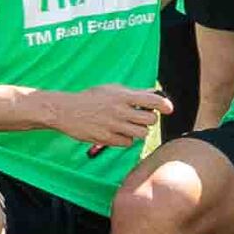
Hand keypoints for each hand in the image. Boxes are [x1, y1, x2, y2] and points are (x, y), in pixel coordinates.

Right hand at [51, 83, 167, 152]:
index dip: (164, 105)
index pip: (153, 101)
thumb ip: (134, 92)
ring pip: (141, 134)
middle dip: (149, 120)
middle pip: (150, 120)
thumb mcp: (112, 89)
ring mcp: (113, 126)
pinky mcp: (106, 139)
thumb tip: (153, 92)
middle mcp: (120, 111)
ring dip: (139, 131)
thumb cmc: (90, 98)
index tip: (168, 109)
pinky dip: (126, 140)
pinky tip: (118, 133)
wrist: (65, 111)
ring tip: (130, 126)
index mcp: (123, 96)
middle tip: (141, 118)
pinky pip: (127, 143)